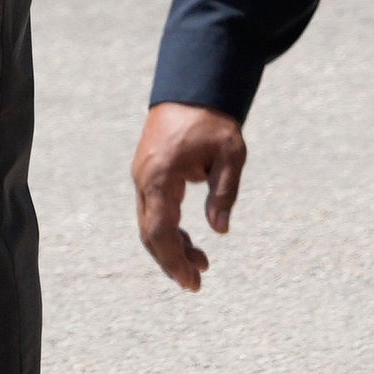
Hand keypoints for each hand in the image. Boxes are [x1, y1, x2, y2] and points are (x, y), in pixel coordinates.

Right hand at [131, 101, 246, 288]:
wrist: (191, 90)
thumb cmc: (212, 121)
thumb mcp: (230, 154)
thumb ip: (224, 192)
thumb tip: (218, 229)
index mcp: (160, 176)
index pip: (160, 230)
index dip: (174, 259)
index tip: (192, 281)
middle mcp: (144, 180)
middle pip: (150, 233)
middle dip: (171, 261)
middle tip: (196, 284)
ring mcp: (143, 177)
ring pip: (150, 225)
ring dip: (172, 248)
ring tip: (202, 265)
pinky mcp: (148, 176)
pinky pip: (154, 211)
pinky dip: (169, 230)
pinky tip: (189, 243)